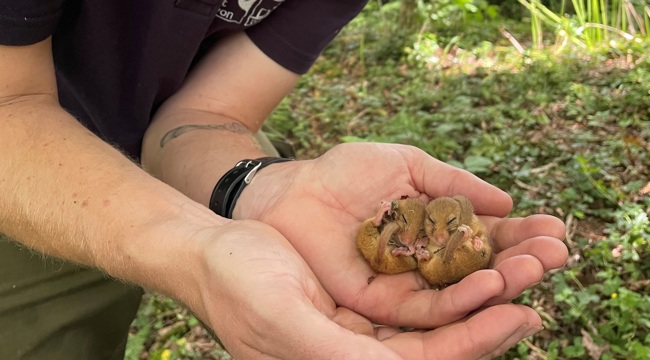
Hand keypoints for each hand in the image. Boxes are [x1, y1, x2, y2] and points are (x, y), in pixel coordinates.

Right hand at [190, 220, 544, 358]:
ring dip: (479, 286)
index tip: (520, 311)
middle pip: (442, 338)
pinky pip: (414, 282)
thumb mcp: (283, 320)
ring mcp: (364, 321)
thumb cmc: (238, 286)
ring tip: (524, 259)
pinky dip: (447, 265)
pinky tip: (476, 247)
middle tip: (539, 281)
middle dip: (491, 312)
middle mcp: (361, 350)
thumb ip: (337, 355)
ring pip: (434, 309)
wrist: (211, 250)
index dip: (474, 340)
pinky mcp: (363, 292)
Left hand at [236, 143, 567, 335]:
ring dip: (502, 282)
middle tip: (556, 253)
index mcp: (435, 227)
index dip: (520, 234)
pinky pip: (426, 308)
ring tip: (536, 268)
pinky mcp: (381, 304)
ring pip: (462, 294)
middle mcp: (427, 261)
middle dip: (521, 261)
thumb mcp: (406, 165)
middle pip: (483, 269)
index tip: (556, 229)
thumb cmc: (345, 172)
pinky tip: (490, 282)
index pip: (487, 236)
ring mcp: (406, 284)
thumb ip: (452, 183)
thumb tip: (506, 201)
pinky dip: (460, 299)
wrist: (293, 191)